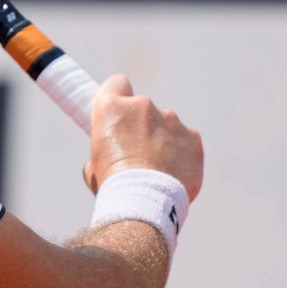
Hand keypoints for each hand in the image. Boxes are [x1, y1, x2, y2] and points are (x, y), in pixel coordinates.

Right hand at [83, 75, 203, 201]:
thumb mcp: (93, 165)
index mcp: (111, 107)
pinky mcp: (193, 137)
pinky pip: (186, 142)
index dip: (117, 96)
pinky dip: (181, 155)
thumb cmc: (113, 185)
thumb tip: (112, 156)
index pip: (117, 83)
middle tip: (136, 154)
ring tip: (156, 171)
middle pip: (142, 109)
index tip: (118, 112)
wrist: (144, 203)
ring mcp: (171, 120)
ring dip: (162, 142)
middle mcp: (142, 106)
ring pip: (166, 126)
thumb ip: (105, 149)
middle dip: (141, 127)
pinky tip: (173, 174)